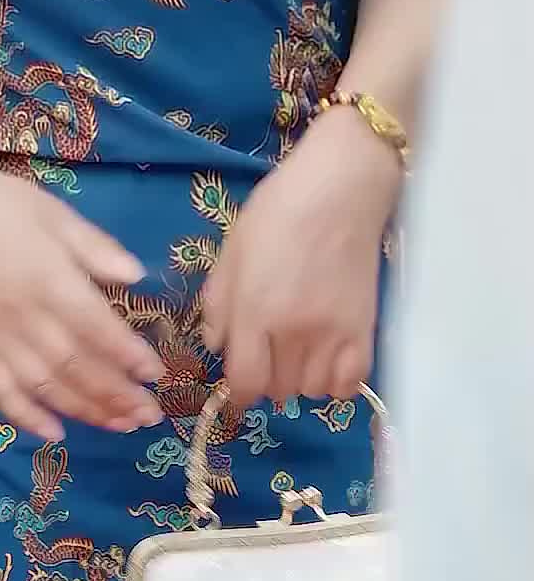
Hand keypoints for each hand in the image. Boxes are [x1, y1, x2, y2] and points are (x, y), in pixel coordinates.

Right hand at [0, 170, 163, 440]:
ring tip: (121, 425)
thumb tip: (138, 276)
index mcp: (49, 279)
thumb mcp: (60, 216)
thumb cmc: (10, 209)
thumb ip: (98, 248)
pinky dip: (26, 417)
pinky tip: (55, 433)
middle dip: (116, 395)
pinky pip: (1, 392)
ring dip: (85, 411)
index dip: (127, 354)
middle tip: (150, 413)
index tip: (156, 373)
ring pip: (45, 386)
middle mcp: (24, 317)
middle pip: (75, 365)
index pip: (95, 327)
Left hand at [202, 108, 398, 408]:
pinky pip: (349, 385)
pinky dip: (335, 380)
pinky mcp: (366, 331)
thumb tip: (215, 346)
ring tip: (297, 348)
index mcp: (256, 310)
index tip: (236, 382)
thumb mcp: (233, 249)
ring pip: (311, 391)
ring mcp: (335, 335)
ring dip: (299, 377)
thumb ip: (218, 302)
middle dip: (265, 376)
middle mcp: (295, 332)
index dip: (236, 392)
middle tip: (266, 349)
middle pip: (277, 389)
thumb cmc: (279, 209)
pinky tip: (327, 356)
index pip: (245, 383)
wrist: (341, 188)